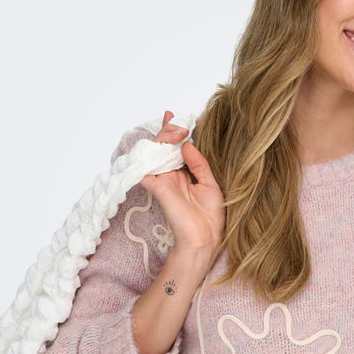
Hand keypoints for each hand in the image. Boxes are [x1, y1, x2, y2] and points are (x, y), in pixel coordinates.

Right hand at [140, 110, 224, 258]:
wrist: (204, 238)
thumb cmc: (209, 217)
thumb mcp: (209, 184)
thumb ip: (199, 163)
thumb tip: (187, 144)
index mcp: (183, 174)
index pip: (174, 148)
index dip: (172, 131)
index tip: (173, 114)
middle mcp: (171, 175)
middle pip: (162, 146)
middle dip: (168, 130)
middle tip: (178, 124)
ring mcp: (162, 180)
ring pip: (153, 152)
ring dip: (162, 138)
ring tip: (175, 131)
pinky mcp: (156, 186)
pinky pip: (144, 167)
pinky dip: (147, 154)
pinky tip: (160, 144)